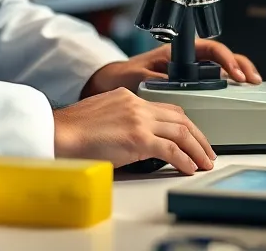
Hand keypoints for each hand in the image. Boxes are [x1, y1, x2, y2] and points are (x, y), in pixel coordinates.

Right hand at [53, 87, 215, 173]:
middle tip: (207, 151)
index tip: (192, 137)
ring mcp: (139, 120)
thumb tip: (138, 140)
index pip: (167, 107)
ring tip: (204, 162)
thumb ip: (124, 121)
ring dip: (197, 149)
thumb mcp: (103, 115)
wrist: (58, 133)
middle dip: (198, 136)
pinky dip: (184, 160)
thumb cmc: (73, 130)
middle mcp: (137, 104)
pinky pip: (171, 149)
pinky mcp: (138, 138)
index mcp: (129, 97)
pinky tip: (189, 168)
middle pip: (180, 117)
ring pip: (181, 132)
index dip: (185, 124)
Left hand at [82, 39, 262, 96]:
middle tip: (253, 79)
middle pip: (222, 56)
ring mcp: (190, 72)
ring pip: (222, 68)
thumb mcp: (138, 77)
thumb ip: (155, 80)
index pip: (209, 48)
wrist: (114, 84)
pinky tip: (239, 95)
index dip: (225, 58)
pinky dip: (229, 87)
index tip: (234, 73)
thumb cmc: (124, 76)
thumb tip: (172, 85)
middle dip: (241, 65)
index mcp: (177, 52)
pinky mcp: (190, 85)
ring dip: (239, 74)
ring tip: (253, 85)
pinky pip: (215, 82)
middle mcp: (187, 59)